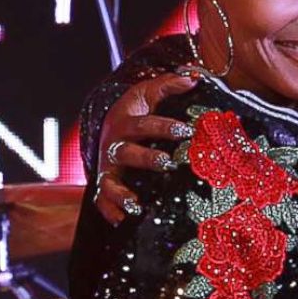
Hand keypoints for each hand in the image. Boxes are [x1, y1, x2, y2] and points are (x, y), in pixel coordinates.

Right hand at [94, 75, 199, 223]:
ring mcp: (108, 167)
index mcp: (125, 122)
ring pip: (110, 181)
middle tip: (168, 163)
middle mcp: (114, 145)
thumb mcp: (148, 93)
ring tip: (135, 204)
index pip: (144, 124)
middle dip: (146, 159)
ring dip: (121, 193)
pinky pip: (102, 200)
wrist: (108, 126)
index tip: (185, 129)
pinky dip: (110, 211)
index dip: (163, 126)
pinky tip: (122, 220)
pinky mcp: (106, 184)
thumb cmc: (135, 110)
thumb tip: (194, 77)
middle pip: (127, 152)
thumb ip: (170, 84)